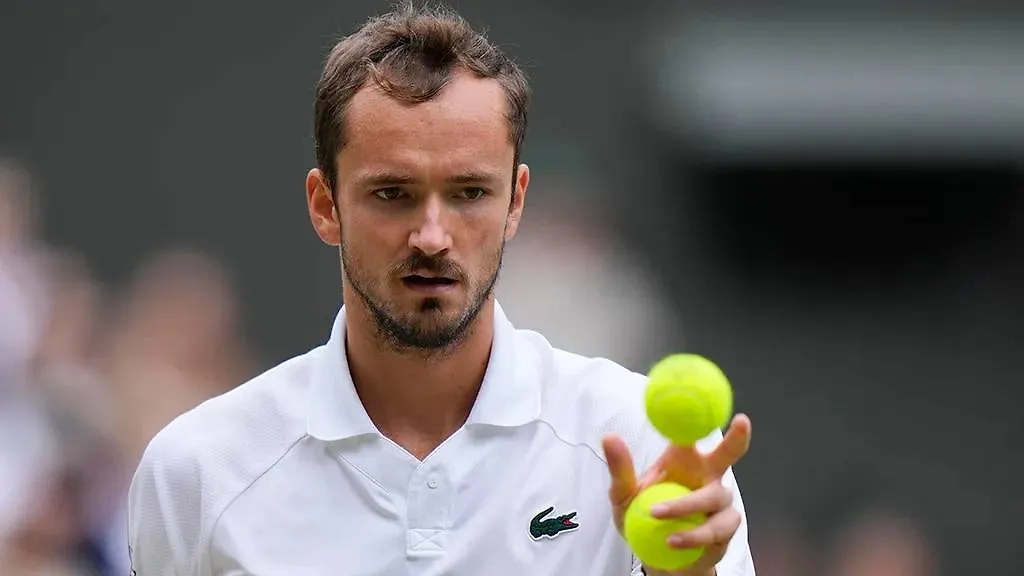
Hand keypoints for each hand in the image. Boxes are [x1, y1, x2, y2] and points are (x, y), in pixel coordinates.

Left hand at [603, 415, 751, 575]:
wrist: (659, 559)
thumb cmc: (642, 520)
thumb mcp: (623, 496)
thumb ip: (620, 469)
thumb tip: (609, 436)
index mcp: (683, 460)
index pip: (690, 433)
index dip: (694, 415)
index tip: (695, 398)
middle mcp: (706, 476)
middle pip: (728, 453)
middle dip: (737, 437)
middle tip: (742, 421)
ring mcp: (720, 502)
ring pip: (715, 496)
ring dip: (686, 505)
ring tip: (656, 515)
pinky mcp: (726, 528)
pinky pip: (717, 528)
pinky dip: (694, 534)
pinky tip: (674, 540)